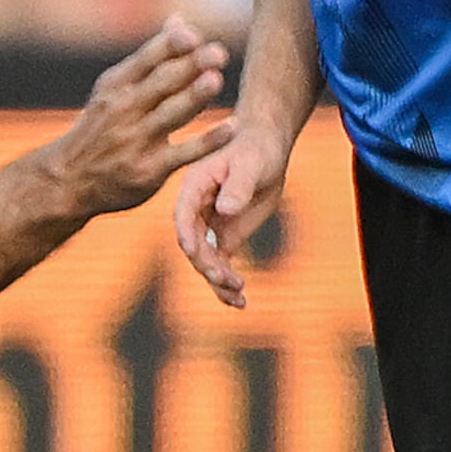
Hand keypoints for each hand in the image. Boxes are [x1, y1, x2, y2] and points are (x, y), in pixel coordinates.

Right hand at [43, 20, 231, 220]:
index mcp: (116, 86)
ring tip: (216, 80)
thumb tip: (180, 18)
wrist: (69, 180)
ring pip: (171, 115)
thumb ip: (152, 57)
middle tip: (218, 53)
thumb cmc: (101, 127)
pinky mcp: (150, 170)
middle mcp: (124, 110)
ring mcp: (136, 141)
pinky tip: (232, 128)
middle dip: (189, 67)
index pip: (146, 60)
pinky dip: (208, 142)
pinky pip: (184, 153)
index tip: (193, 35)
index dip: (169, 46)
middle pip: (161, 84)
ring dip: (194, 97)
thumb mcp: (115, 89)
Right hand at [170, 108, 292, 309]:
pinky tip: (240, 301)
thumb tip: (224, 209)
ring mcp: (209, 227)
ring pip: (205, 261)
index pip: (183, 217)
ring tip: (238, 296)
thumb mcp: (251, 164)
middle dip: (207, 265)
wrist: (267, 150)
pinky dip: (227, 284)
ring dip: (218, 282)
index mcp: (194, 188)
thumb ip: (238, 185)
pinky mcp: (225, 238)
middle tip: (227, 279)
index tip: (195, 254)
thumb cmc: (256, 150)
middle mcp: (196, 211)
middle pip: (193, 245)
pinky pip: (221, 265)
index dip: (186, 237)